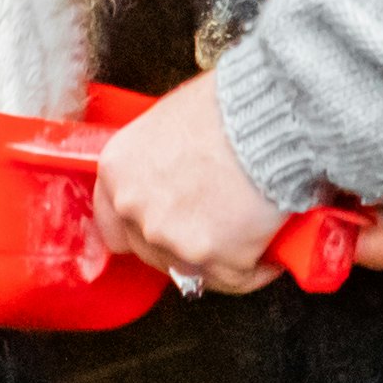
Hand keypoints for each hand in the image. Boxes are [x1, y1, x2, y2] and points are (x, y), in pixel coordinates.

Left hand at [88, 72, 297, 293]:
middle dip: (181, 242)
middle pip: (151, 251)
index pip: (111, 222)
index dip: (141, 226)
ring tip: (249, 233)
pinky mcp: (218, 260)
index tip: (164, 225)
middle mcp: (135, 209)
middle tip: (215, 224)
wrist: (272, 116)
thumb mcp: (172, 119)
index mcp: (118, 170)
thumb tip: (176, 174)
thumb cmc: (230, 106)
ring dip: (218, 257)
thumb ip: (158, 158)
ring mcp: (173, 239)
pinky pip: (238, 277)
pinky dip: (257, 266)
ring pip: (193, 270)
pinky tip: (272, 248)